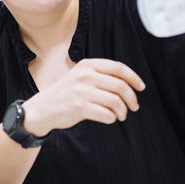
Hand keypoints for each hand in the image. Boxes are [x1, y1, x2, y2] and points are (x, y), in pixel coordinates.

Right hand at [22, 59, 145, 136]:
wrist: (43, 108)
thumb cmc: (66, 93)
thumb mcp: (80, 76)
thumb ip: (101, 75)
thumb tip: (129, 83)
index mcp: (88, 65)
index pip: (118, 68)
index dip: (133, 78)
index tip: (141, 87)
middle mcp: (85, 75)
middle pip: (120, 86)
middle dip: (131, 98)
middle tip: (134, 106)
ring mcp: (82, 91)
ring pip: (116, 102)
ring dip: (123, 111)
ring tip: (121, 115)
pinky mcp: (80, 107)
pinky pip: (107, 114)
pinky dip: (112, 118)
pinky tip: (109, 118)